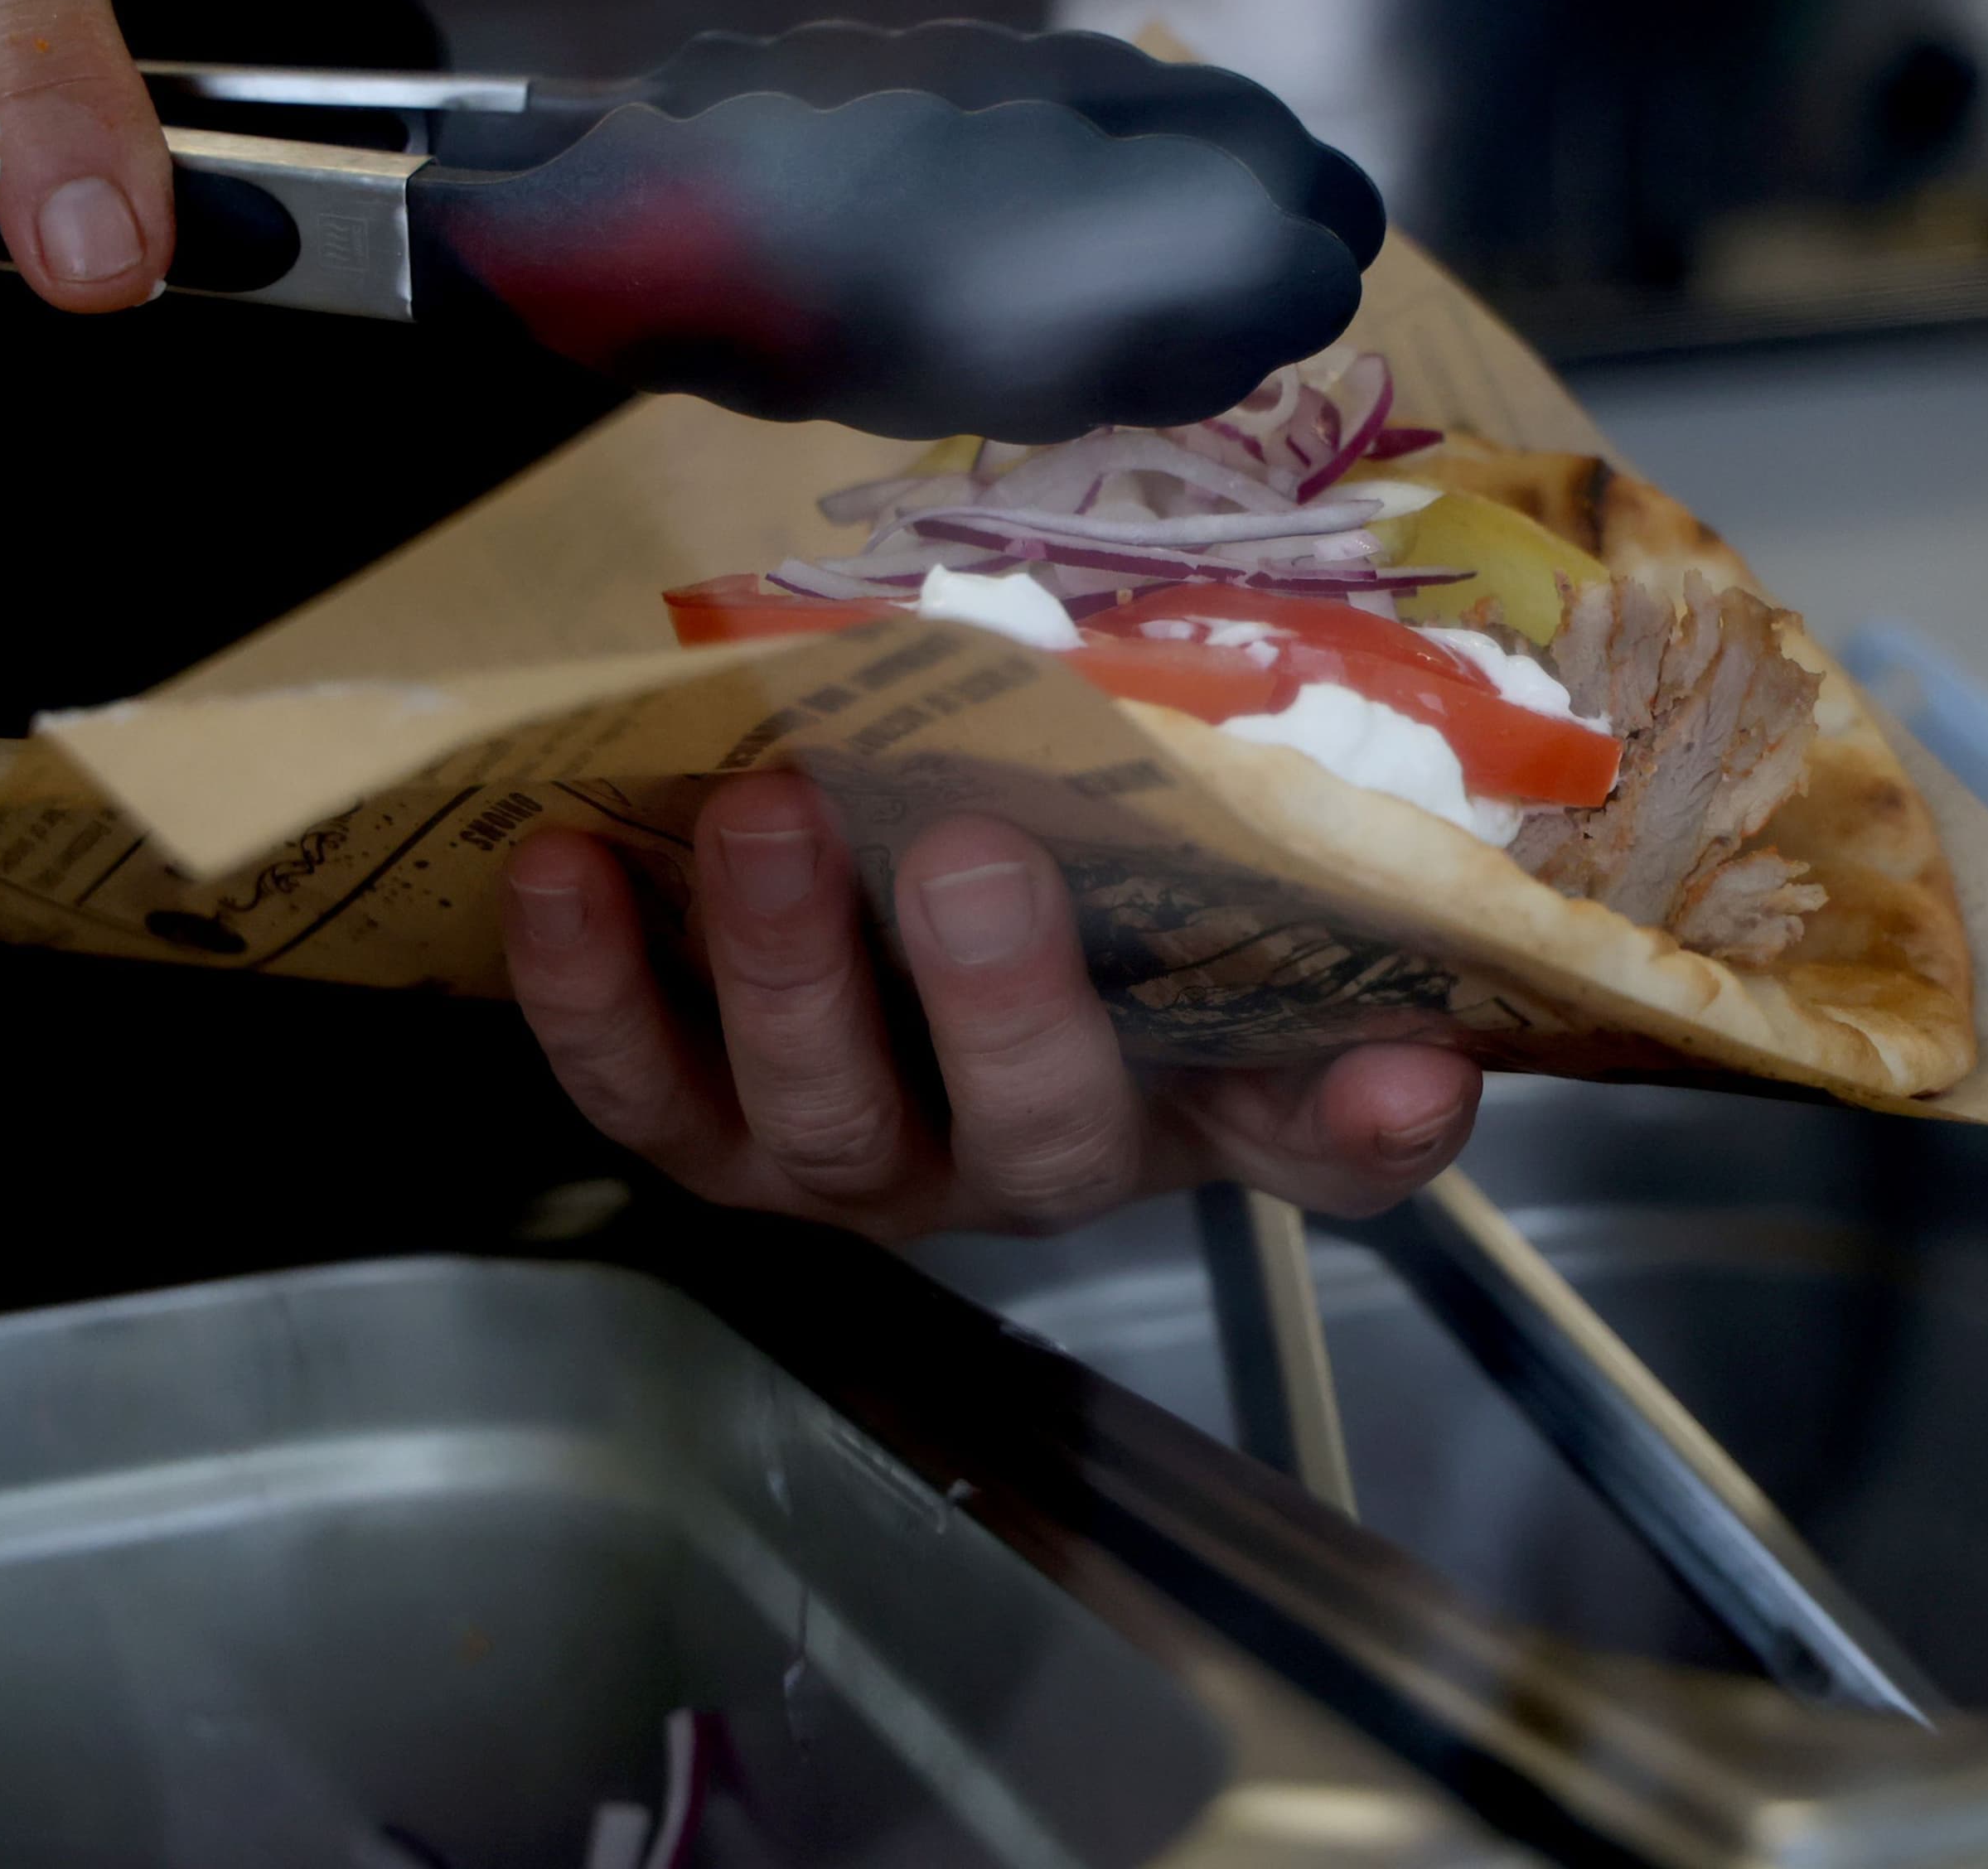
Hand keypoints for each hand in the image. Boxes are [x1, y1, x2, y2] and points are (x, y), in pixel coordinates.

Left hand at [503, 775, 1482, 1238]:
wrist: (917, 942)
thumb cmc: (1084, 947)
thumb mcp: (1220, 961)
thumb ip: (1319, 1001)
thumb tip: (1428, 1066)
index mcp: (1159, 1116)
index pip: (1289, 1147)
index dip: (1342, 1120)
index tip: (1403, 1059)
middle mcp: (990, 1169)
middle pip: (1015, 1129)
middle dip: (989, 997)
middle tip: (971, 846)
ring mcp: (831, 1157)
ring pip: (796, 1115)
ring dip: (773, 969)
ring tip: (757, 816)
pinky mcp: (694, 1125)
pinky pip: (631, 1086)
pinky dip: (584, 985)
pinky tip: (559, 863)